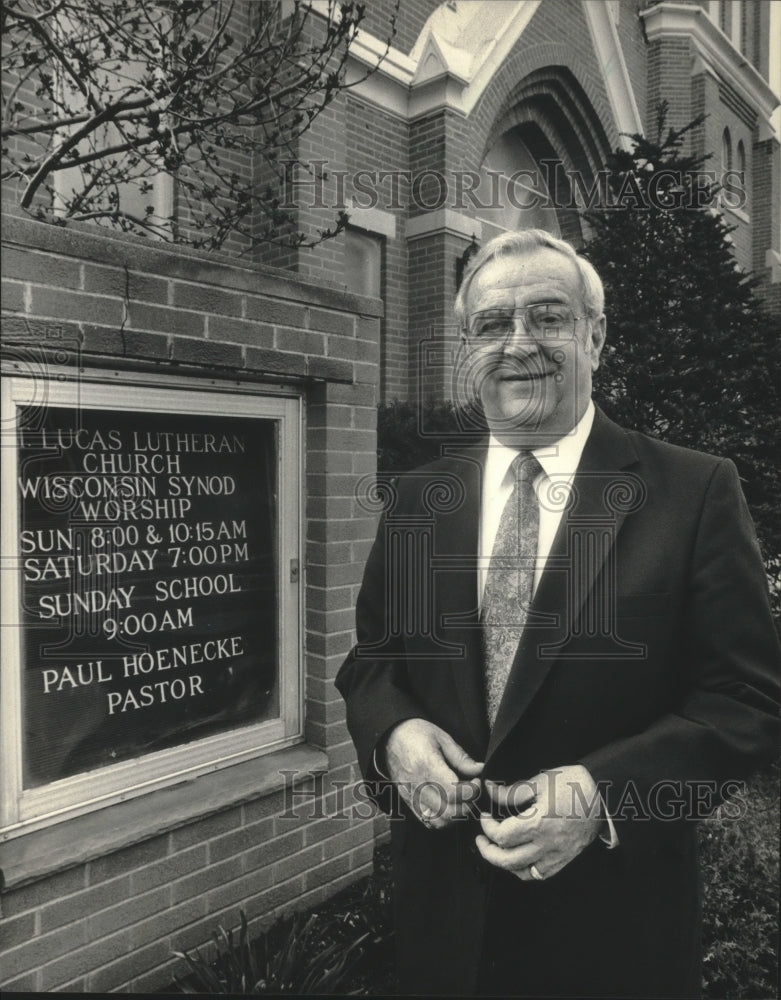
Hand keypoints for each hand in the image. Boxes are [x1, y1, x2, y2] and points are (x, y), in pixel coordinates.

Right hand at [384, 718, 483, 828]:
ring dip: (455, 815)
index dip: (471, 791)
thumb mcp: (441, 738)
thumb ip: (461, 757)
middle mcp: (418, 786)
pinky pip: (427, 821)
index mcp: (427, 766)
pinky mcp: (408, 802)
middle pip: (449, 811)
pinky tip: (447, 805)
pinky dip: (442, 819)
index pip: (454, 792)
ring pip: (439, 821)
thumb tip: (479, 770)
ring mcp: (412, 797)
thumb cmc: (415, 734)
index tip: (476, 781)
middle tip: (471, 791)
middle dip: (467, 805)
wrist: (389, 738)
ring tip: (461, 800)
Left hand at [476, 764, 602, 880]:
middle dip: (488, 851)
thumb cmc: (574, 784)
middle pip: (507, 860)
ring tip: (497, 849)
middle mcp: (547, 844)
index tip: (485, 817)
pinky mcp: (564, 859)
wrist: (604, 796)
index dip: (487, 828)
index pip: (502, 836)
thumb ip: (512, 791)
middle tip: (481, 839)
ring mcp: (557, 855)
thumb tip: (491, 791)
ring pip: (522, 872)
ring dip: (504, 863)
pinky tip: (518, 859)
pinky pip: (539, 874)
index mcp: (538, 823)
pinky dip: (524, 870)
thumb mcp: (540, 781)